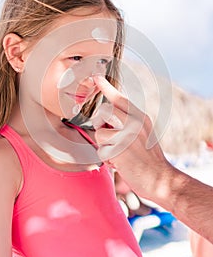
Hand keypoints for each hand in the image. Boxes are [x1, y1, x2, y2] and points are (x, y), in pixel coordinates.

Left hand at [93, 75, 171, 200]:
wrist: (161, 179)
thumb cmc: (149, 158)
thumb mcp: (144, 134)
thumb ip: (129, 123)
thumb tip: (107, 117)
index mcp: (140, 117)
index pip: (120, 98)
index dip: (106, 87)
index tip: (96, 77)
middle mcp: (134, 123)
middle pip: (103, 111)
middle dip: (100, 123)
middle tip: (109, 136)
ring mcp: (127, 135)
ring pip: (99, 133)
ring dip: (105, 146)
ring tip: (119, 153)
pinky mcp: (120, 149)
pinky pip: (101, 150)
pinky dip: (107, 158)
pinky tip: (120, 163)